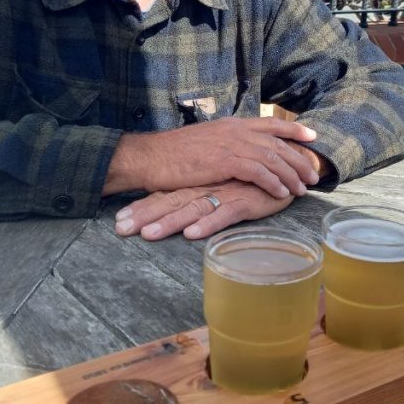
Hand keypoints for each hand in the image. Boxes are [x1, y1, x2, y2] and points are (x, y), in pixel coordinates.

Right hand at [104, 117, 320, 198]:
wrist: (151, 156)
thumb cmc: (174, 154)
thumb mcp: (206, 142)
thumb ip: (227, 144)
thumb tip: (240, 153)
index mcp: (232, 124)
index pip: (271, 124)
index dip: (294, 130)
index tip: (312, 137)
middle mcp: (236, 131)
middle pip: (278, 143)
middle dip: (299, 159)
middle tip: (313, 174)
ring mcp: (231, 144)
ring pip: (272, 158)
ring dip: (290, 175)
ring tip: (301, 189)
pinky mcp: (225, 161)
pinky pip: (258, 172)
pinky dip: (273, 183)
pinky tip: (281, 193)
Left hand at [114, 181, 294, 240]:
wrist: (286, 169)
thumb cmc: (252, 183)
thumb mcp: (221, 188)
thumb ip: (200, 196)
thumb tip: (178, 214)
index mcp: (199, 184)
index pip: (164, 195)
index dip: (141, 208)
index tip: (117, 223)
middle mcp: (207, 187)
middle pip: (170, 201)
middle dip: (145, 216)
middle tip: (120, 230)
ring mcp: (225, 193)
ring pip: (192, 208)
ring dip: (170, 222)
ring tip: (148, 235)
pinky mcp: (244, 201)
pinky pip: (224, 214)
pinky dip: (208, 223)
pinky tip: (192, 233)